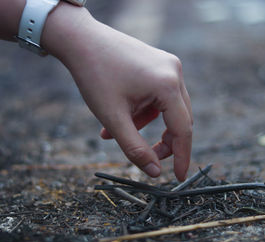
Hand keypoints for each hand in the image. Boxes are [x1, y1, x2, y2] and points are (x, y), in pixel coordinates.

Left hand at [43, 3, 191, 180]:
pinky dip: (145, 111)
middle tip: (148, 158)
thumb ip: (135, 149)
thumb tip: (155, 172)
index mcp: (167, 84)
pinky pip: (160, 95)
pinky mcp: (159, 63)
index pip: (183, 130)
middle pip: (180, 119)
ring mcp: (168, 65)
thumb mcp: (113, 118)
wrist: (80, 39)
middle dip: (165, 142)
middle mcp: (174, 72)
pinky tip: (123, 115)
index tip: (178, 178)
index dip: (181, 157)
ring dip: (149, 126)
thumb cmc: (94, 75)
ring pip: (169, 109)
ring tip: (118, 133)